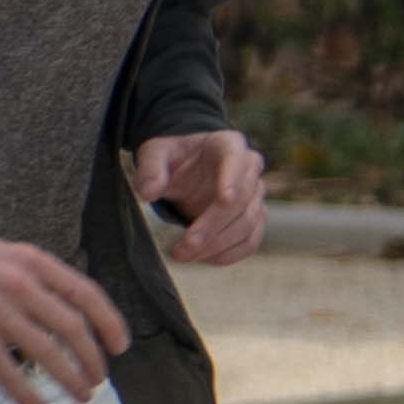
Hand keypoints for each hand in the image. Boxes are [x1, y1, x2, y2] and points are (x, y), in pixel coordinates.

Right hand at [0, 235, 130, 403]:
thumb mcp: (14, 257)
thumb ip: (46, 281)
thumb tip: (81, 317)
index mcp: (35, 263)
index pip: (85, 293)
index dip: (108, 322)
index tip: (120, 346)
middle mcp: (20, 285)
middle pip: (71, 328)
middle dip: (92, 358)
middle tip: (98, 378)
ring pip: (46, 353)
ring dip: (70, 379)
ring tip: (81, 395)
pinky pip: (8, 372)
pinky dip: (27, 395)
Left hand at [128, 125, 269, 264]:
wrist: (186, 171)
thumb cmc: (173, 158)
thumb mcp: (155, 154)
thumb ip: (150, 169)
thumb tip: (149, 192)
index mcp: (227, 144)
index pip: (236, 158)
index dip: (233, 178)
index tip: (223, 198)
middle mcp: (248, 168)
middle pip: (242, 200)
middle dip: (213, 226)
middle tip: (184, 246)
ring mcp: (254, 195)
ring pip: (248, 223)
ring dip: (218, 244)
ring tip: (184, 255)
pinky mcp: (253, 218)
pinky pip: (250, 241)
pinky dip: (229, 254)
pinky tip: (204, 259)